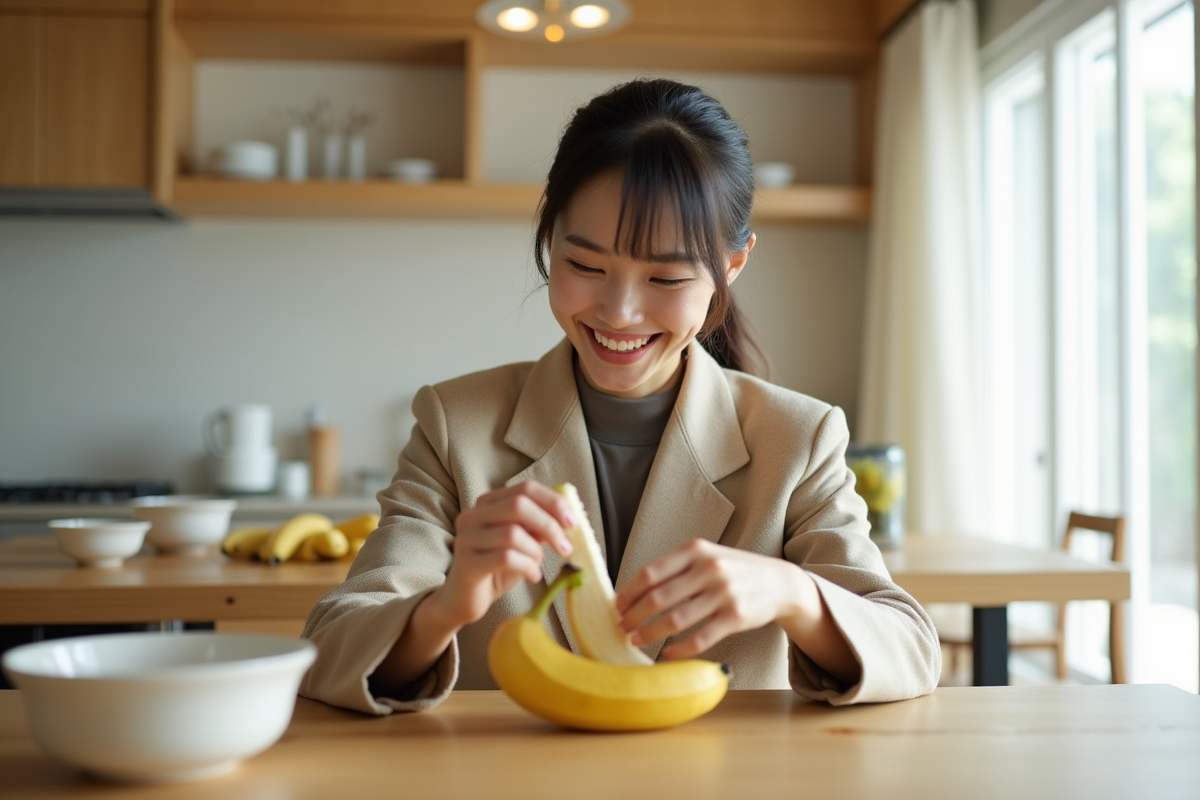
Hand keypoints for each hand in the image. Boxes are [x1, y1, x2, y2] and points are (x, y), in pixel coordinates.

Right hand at [432, 481, 575, 628]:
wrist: (463, 600)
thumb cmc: (496, 569)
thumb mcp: (522, 544)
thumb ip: (538, 527)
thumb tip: (567, 516)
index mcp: (487, 504)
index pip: (525, 489)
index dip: (553, 501)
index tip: (572, 522)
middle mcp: (473, 515)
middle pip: (518, 505)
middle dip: (549, 525)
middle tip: (566, 547)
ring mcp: (466, 538)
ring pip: (512, 533)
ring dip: (535, 552)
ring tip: (537, 566)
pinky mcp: (467, 563)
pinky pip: (505, 558)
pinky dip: (527, 567)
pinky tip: (533, 576)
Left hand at [614, 540, 808, 659]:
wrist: (779, 582)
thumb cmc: (734, 570)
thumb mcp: (707, 556)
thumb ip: (677, 568)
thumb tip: (635, 591)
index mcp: (696, 551)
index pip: (651, 572)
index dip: (630, 592)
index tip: (617, 606)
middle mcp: (709, 569)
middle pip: (658, 597)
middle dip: (634, 616)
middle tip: (622, 627)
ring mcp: (723, 593)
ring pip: (675, 619)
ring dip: (650, 633)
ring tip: (637, 640)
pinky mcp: (735, 617)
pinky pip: (700, 638)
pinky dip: (679, 649)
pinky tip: (666, 654)